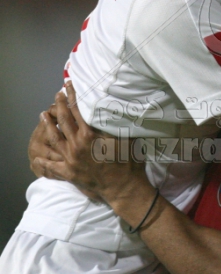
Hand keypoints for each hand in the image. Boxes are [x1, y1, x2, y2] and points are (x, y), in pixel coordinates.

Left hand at [32, 83, 146, 201]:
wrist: (124, 188)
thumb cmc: (129, 161)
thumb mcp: (127, 136)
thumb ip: (116, 122)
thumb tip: (113, 105)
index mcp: (90, 133)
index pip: (78, 109)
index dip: (73, 96)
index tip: (69, 86)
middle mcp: (77, 143)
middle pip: (64, 120)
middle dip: (59, 105)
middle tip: (57, 95)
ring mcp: (71, 158)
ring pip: (54, 138)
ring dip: (48, 125)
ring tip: (43, 115)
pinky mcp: (69, 172)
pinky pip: (52, 165)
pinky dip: (44, 160)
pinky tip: (38, 155)